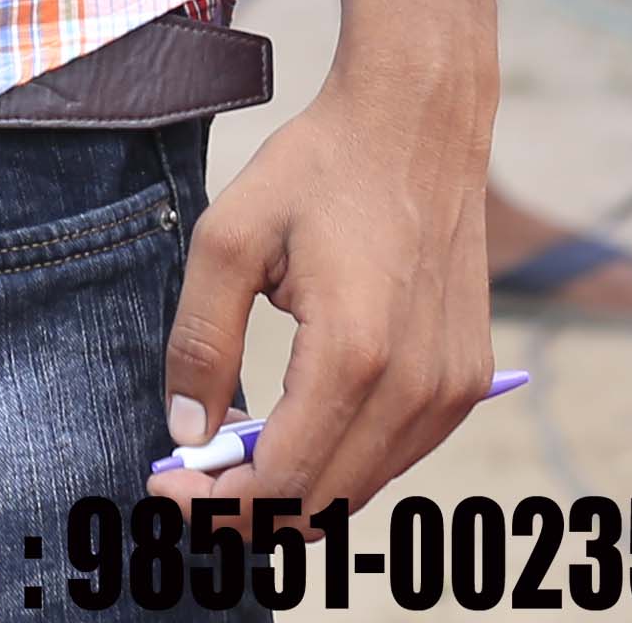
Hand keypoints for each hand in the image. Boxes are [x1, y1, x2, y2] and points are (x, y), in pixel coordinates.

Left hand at [152, 58, 495, 510]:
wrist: (417, 124)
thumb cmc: (317, 169)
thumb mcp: (228, 239)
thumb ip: (202, 342)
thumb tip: (186, 431)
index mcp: (354, 355)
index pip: (282, 479)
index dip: (216, 503)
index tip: (163, 486)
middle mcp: (416, 386)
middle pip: (323, 500)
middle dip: (247, 506)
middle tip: (187, 477)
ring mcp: (452, 390)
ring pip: (362, 486)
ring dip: (294, 487)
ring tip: (229, 452)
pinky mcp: (468, 380)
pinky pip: (398, 453)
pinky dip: (342, 459)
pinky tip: (294, 427)